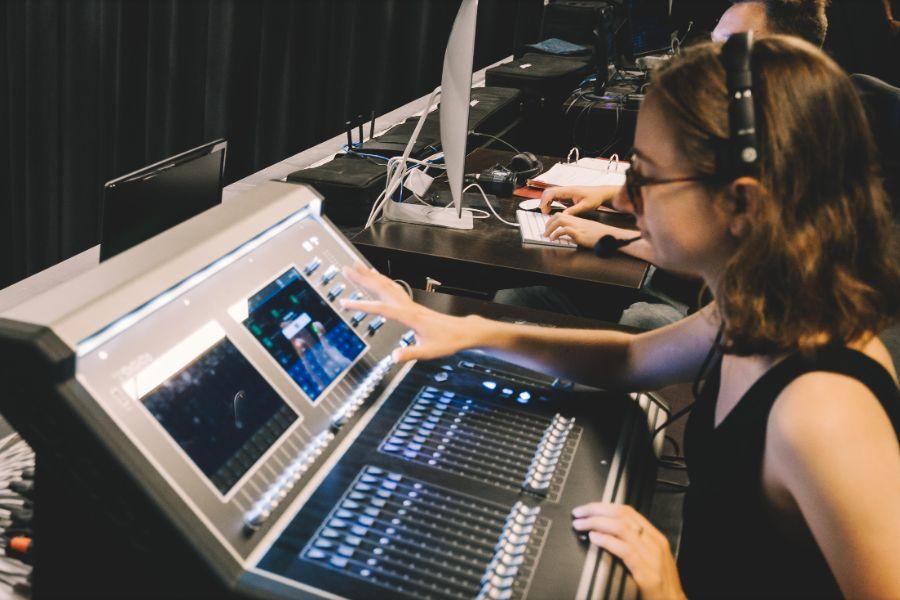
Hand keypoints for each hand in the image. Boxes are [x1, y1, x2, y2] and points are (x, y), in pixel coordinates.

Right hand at [341, 263, 482, 362]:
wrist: (463, 332)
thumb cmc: (448, 341)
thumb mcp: (428, 352)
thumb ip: (410, 353)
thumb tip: (394, 357)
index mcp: (409, 316)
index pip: (381, 309)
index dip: (362, 306)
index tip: (345, 302)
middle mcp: (408, 306)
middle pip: (382, 288)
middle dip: (363, 279)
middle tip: (346, 269)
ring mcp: (410, 304)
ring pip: (387, 285)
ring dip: (370, 275)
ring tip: (356, 266)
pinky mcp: (412, 305)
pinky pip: (394, 288)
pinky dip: (383, 280)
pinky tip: (376, 276)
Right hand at [539, 185, 619, 214]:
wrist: (601, 193)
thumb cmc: (595, 198)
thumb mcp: (585, 206)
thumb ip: (574, 211)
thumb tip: (563, 216)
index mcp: (569, 190)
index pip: (552, 192)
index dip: (545, 201)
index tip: (542, 209)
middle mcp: (566, 189)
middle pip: (548, 191)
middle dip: (543, 201)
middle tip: (544, 212)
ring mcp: (566, 191)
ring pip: (551, 193)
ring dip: (546, 202)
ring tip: (546, 212)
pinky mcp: (567, 194)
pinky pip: (555, 196)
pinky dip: (550, 202)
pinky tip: (552, 209)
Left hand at [544, 213, 634, 249]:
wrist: (611, 236)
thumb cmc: (600, 236)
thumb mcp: (585, 233)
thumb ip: (575, 233)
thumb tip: (565, 237)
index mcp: (578, 220)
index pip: (562, 215)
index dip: (553, 220)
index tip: (548, 227)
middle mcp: (577, 221)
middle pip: (559, 216)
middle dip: (549, 223)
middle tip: (545, 231)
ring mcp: (578, 226)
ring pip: (560, 221)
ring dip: (550, 228)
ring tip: (546, 235)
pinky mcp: (579, 233)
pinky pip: (565, 230)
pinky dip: (556, 234)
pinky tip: (554, 239)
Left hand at [572, 503, 685, 599]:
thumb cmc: (660, 585)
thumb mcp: (650, 558)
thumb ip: (634, 544)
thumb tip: (605, 532)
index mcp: (654, 536)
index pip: (627, 511)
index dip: (603, 506)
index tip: (586, 508)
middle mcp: (654, 542)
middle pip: (621, 515)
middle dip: (596, 510)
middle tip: (578, 513)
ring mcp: (652, 556)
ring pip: (621, 528)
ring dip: (596, 523)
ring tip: (581, 525)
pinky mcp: (648, 573)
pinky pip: (625, 550)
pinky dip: (607, 541)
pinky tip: (594, 538)